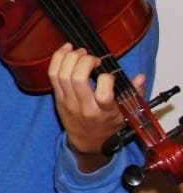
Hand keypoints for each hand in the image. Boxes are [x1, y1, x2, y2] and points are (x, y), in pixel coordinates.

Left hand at [47, 43, 141, 166]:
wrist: (88, 142)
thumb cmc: (108, 125)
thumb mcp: (126, 113)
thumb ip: (134, 94)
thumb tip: (141, 76)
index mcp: (104, 112)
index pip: (103, 94)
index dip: (107, 78)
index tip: (109, 74)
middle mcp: (84, 107)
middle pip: (78, 79)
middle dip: (85, 61)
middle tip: (92, 57)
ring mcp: (68, 102)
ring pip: (62, 75)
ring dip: (70, 58)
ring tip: (79, 52)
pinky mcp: (57, 98)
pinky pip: (52, 76)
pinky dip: (57, 59)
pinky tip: (65, 50)